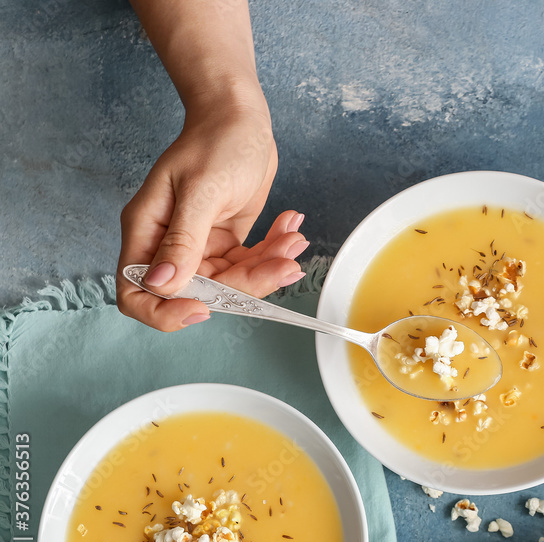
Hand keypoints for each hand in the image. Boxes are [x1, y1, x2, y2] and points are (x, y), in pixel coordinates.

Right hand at [116, 105, 307, 330]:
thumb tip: (161, 284)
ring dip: (267, 267)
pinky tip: (290, 229)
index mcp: (147, 231)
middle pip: (199, 293)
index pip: (138, 292)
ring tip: (293, 240)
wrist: (240, 116)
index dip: (165, 312)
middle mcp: (169, 244)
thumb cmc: (216, 140)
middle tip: (284, 265)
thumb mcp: (201, 189)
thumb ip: (183, 240)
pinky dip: (272, 253)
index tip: (205, 309)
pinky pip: (249, 264)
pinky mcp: (227, 241)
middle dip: (245, 286)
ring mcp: (199, 245)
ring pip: (231, 283)